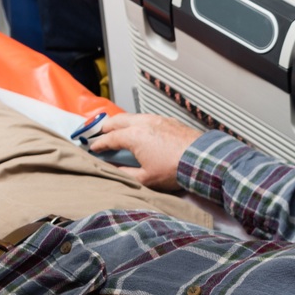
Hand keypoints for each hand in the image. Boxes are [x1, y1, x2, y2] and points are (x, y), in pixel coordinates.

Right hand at [85, 112, 200, 190]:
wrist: (201, 159)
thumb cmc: (175, 169)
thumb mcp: (146, 178)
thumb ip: (126, 173)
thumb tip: (116, 170)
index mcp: (134, 136)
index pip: (109, 138)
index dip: (98, 144)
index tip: (93, 148)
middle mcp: (143, 123)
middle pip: (117, 120)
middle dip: (106, 127)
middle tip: (99, 134)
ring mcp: (157, 119)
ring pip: (132, 116)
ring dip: (122, 123)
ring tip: (118, 130)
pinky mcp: (168, 121)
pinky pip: (147, 118)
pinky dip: (137, 122)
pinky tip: (140, 130)